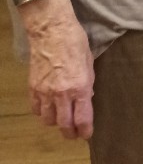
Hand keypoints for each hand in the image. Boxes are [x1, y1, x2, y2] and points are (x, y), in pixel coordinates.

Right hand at [18, 0, 93, 139]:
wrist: (51, 29)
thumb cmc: (75, 41)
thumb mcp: (89, 62)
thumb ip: (88, 83)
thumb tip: (87, 98)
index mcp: (79, 87)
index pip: (82, 119)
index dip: (85, 130)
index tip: (86, 134)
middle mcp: (61, 94)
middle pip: (64, 125)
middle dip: (70, 133)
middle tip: (74, 133)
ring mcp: (45, 92)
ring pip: (48, 120)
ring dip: (56, 123)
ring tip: (62, 119)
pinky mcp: (32, 88)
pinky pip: (36, 109)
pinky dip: (42, 112)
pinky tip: (48, 107)